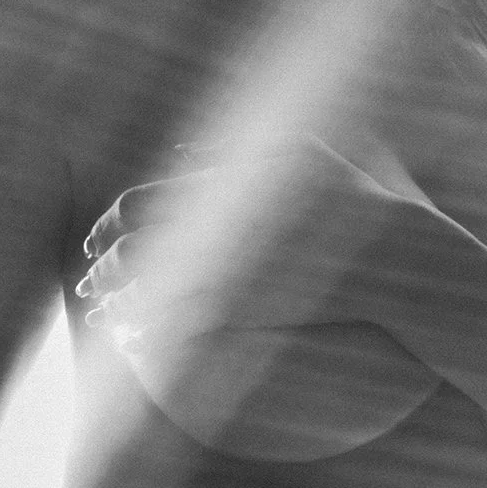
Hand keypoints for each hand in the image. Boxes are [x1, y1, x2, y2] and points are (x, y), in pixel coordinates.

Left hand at [77, 134, 410, 343]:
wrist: (398, 259)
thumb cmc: (355, 200)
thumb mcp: (303, 149)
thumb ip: (240, 144)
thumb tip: (179, 148)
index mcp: (218, 186)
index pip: (137, 205)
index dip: (110, 225)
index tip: (93, 239)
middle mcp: (212, 228)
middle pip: (133, 249)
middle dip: (104, 267)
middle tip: (88, 280)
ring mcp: (225, 272)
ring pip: (149, 293)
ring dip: (120, 304)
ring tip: (105, 317)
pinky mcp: (241, 311)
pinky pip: (180, 327)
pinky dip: (150, 334)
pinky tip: (137, 343)